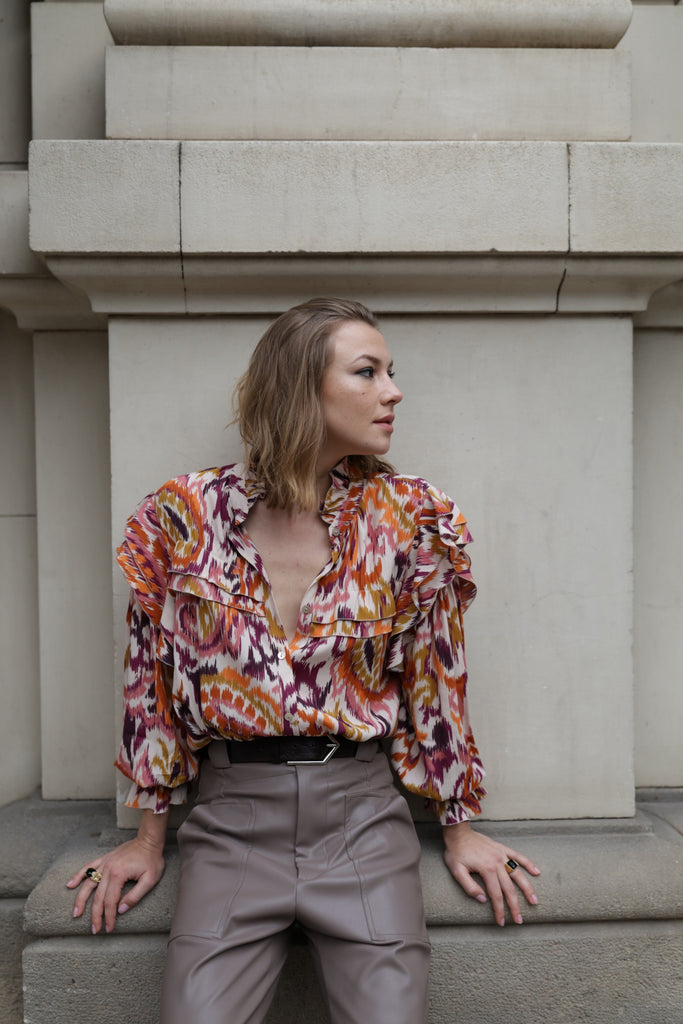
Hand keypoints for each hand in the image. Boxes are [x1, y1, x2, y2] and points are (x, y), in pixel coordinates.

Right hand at [67, 810, 167, 933]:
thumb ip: (135, 896)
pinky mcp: (104, 859)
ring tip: (76, 913)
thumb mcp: (150, 880)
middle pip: (98, 897)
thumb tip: (121, 910)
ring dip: (81, 900)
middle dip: (95, 915)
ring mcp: (104, 863)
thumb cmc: (152, 859)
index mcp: (118, 875)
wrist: (149, 839)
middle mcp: (108, 869)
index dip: (109, 917)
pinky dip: (78, 876)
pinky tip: (70, 885)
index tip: (108, 928)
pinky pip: (87, 868)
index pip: (110, 902)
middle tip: (94, 929)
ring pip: (88, 884)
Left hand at [442, 821, 539, 926]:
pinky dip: (528, 864)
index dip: (499, 910)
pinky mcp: (502, 849)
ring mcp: (502, 855)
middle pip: (509, 888)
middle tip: (519, 920)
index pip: (496, 895)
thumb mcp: (456, 871)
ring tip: (534, 901)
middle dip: (515, 906)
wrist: (458, 832)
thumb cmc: (456, 852)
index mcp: (487, 869)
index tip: (501, 922)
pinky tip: (537, 872)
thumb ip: (469, 886)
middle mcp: (498, 862)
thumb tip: (483, 900)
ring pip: (518, 874)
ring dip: (527, 888)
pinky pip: (518, 856)